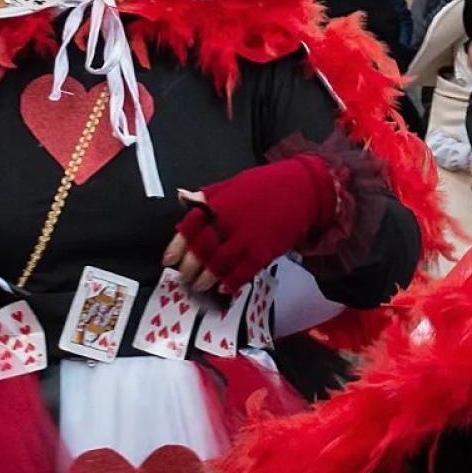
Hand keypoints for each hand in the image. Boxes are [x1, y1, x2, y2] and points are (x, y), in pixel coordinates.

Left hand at [164, 154, 336, 295]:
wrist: (302, 189)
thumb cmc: (266, 185)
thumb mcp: (232, 184)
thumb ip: (207, 195)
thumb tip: (182, 197)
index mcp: (218, 204)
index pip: (189, 228)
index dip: (177, 247)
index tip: (169, 260)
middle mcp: (228, 222)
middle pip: (201, 251)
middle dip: (190, 268)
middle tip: (185, 277)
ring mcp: (246, 238)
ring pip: (218, 265)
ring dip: (206, 279)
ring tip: (200, 286)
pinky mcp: (263, 250)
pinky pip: (243, 272)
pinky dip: (231, 283)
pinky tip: (224, 288)